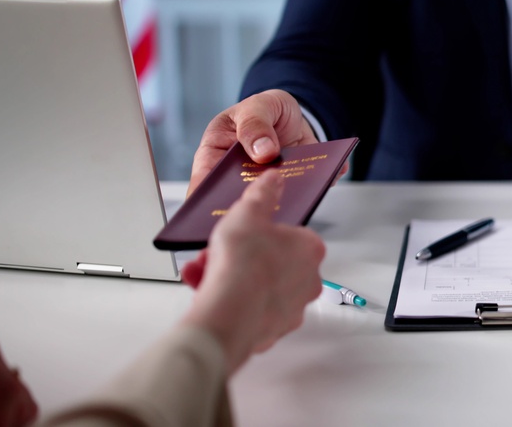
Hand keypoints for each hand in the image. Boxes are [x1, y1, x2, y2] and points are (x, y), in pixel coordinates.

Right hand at [180, 170, 325, 372]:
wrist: (230, 314)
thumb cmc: (244, 264)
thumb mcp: (247, 213)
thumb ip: (261, 194)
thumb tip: (273, 179)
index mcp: (310, 250)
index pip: (291, 234)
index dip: (261, 232)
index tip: (242, 232)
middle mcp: (308, 281)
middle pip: (271, 262)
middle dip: (239, 256)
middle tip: (217, 251)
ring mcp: (291, 309)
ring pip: (257, 287)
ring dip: (228, 276)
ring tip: (201, 270)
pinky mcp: (270, 331)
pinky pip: (246, 311)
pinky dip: (227, 299)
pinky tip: (203, 291)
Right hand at [190, 89, 329, 195]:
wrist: (294, 113)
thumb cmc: (264, 108)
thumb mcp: (257, 106)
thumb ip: (254, 123)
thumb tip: (262, 151)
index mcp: (216, 153)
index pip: (204, 182)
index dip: (205, 198)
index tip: (216, 208)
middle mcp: (238, 175)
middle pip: (236, 198)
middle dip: (248, 206)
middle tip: (262, 209)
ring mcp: (264, 184)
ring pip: (270, 201)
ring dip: (285, 201)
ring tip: (299, 197)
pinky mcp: (289, 184)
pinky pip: (301, 190)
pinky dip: (315, 186)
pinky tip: (330, 176)